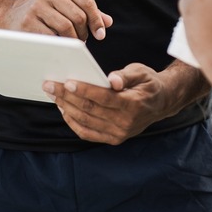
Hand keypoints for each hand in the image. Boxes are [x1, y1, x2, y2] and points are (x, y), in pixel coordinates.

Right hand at [4, 0, 112, 39]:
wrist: (12, 13)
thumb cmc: (46, 10)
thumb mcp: (66, 4)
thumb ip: (87, 11)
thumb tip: (108, 22)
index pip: (87, 1)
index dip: (96, 19)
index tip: (100, 35)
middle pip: (78, 16)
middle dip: (84, 33)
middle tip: (82, 41)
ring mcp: (37, 6)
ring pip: (66, 27)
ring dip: (73, 40)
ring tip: (72, 44)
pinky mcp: (27, 22)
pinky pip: (51, 37)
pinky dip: (59, 44)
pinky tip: (59, 46)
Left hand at [43, 63, 173, 144]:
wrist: (161, 103)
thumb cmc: (148, 84)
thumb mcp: (141, 72)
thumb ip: (126, 76)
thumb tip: (112, 80)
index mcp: (134, 104)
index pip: (103, 98)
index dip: (84, 90)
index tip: (67, 81)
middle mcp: (126, 123)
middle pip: (90, 109)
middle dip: (67, 97)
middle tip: (50, 85)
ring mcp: (119, 134)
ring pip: (86, 121)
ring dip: (66, 108)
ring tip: (53, 95)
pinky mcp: (113, 139)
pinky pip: (88, 133)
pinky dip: (73, 122)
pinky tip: (64, 109)